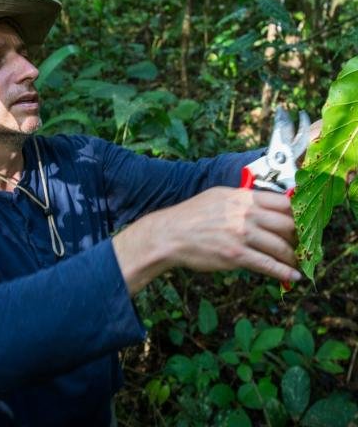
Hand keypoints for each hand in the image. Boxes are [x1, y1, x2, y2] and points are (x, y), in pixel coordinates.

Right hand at [113, 187, 300, 294]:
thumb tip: (263, 205)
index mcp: (243, 197)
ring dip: (293, 257)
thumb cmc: (192, 215)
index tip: (302, 222)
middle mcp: (246, 213)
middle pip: (288, 224)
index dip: (298, 214)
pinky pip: (268, 265)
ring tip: (297, 262)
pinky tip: (292, 277)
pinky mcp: (236, 255)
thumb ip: (242, 199)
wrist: (171, 234)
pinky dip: (284, 272)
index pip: (284, 202)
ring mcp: (242, 235)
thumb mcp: (218, 196)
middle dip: (299, 237)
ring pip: (281, 246)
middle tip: (301, 244)